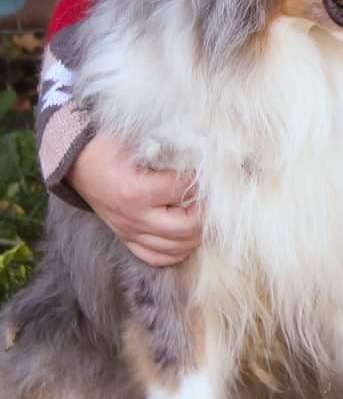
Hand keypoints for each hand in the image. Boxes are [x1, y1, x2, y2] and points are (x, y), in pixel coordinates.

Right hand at [68, 131, 201, 267]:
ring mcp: (130, 232)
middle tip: (208, 198)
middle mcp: (134, 217)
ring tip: (199, 215)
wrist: (78, 165)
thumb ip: (167, 146)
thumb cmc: (108, 147)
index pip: (183, 191)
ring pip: (175, 249)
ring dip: (195, 234)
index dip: (199, 180)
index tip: (203, 172)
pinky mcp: (127, 239)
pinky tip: (184, 237)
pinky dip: (175, 252)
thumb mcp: (135, 140)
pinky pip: (156, 258)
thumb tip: (199, 150)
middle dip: (204, 213)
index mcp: (136, 191)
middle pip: (186, 228)